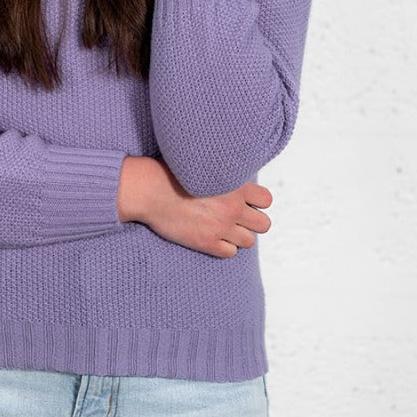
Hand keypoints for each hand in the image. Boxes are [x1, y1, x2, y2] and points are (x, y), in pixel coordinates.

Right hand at [117, 157, 271, 258]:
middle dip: (251, 221)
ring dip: (238, 235)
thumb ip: (224, 172)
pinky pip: (230, 252)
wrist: (149, 190)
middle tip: (235, 218)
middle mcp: (232, 207)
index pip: (266, 200)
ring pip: (249, 241)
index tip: (245, 202)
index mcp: (235, 185)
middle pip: (263, 224)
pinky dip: (223, 247)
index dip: (257, 202)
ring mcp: (221, 226)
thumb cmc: (171, 173)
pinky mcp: (207, 242)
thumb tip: (233, 173)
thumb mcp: (203, 164)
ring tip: (223, 228)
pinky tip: (211, 237)